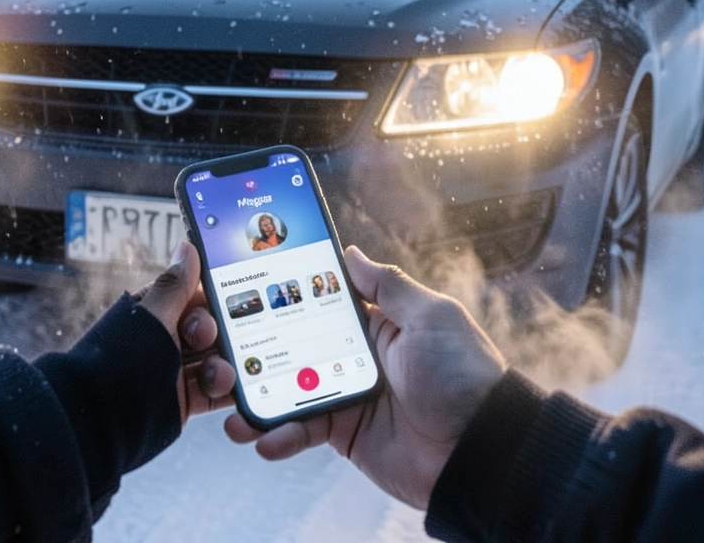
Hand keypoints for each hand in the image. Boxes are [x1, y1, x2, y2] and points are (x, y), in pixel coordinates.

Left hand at [134, 241, 236, 425]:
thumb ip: (176, 285)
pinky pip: (214, 391)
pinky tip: (233, 390)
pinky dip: (226, 390)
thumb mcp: (152, 317)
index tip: (232, 298)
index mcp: (154, 312)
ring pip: (215, 360)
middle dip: (222, 334)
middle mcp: (165, 339)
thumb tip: (188, 246)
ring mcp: (174, 371)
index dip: (213, 297)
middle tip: (215, 340)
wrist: (100, 422)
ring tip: (217, 374)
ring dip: (224, 365)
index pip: (193, 295)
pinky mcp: (183, 400)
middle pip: (210, 329)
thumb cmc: (120, 362)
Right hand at [224, 246, 506, 508]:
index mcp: (375, 323)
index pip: (319, 302)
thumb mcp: (431, 318)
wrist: (479, 449)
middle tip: (223, 351)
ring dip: (258, 397)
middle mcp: (354, 355)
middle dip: (257, 349)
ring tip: (232, 406)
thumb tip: (350, 254)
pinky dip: (280, 435)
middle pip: (293, 346)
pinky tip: (262, 437)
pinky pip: (302, 431)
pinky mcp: (344, 433)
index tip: (244, 289)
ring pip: (289, 390)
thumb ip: (388, 286)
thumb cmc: (464, 375)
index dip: (284, 296)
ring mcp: (346, 395)